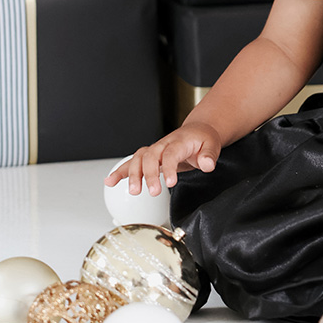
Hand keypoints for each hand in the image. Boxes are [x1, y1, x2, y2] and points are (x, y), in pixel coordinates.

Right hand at [104, 121, 221, 195]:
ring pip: (139, 159)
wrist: (197, 131)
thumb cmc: (203, 139)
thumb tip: (207, 164)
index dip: (170, 167)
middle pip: (151, 156)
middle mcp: (163, 144)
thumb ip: (209, 155)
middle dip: (149, 174)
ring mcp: (154, 150)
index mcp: (179, 141)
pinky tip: (110, 181)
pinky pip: (132, 163)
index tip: (170, 182)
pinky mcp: (149, 157)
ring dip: (134, 175)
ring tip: (134, 191)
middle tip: (154, 191)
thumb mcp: (212, 144)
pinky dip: (120, 172)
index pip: (171, 153)